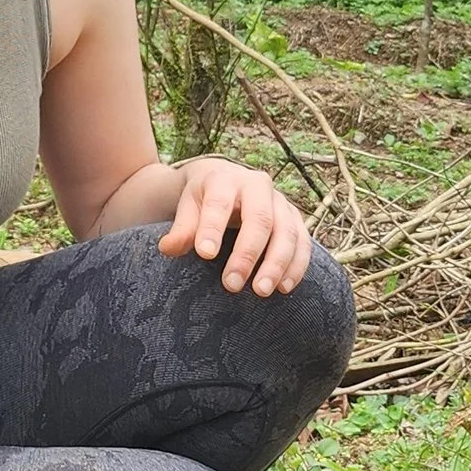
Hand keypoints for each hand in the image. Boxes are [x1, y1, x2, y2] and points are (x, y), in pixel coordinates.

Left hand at [159, 157, 313, 297]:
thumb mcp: (187, 207)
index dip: (212, 228)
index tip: (204, 254)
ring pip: (287, 232)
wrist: (226, 181)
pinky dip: (296, 265)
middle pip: (260, 219)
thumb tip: (168, 248)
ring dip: (277, 264)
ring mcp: (280, 201)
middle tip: (232, 285)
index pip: (219, 203)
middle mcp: (257, 185)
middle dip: (247, 254)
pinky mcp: (294, 217)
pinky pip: (302, 242)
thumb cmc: (203, 199)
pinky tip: (284, 287)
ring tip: (261, 291)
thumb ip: (181, 228)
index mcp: (225, 179)